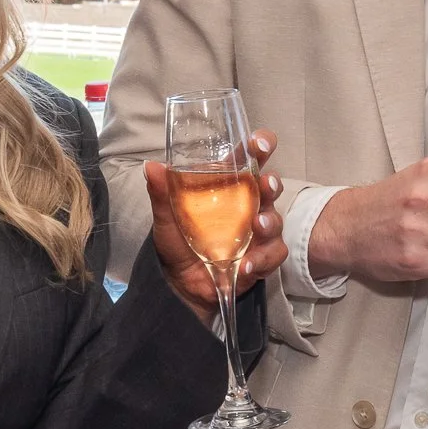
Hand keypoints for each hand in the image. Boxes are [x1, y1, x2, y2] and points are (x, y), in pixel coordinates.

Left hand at [146, 130, 287, 323]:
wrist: (181, 284)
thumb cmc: (178, 242)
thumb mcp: (166, 217)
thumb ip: (161, 193)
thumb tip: (152, 166)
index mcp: (229, 185)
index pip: (251, 158)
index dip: (261, 145)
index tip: (256, 144)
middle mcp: (249, 204)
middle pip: (270, 185)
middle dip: (272, 182)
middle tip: (265, 183)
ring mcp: (258, 231)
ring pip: (275, 219)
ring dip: (270, 221)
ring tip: (257, 226)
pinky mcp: (262, 257)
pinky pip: (274, 254)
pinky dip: (262, 259)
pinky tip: (246, 265)